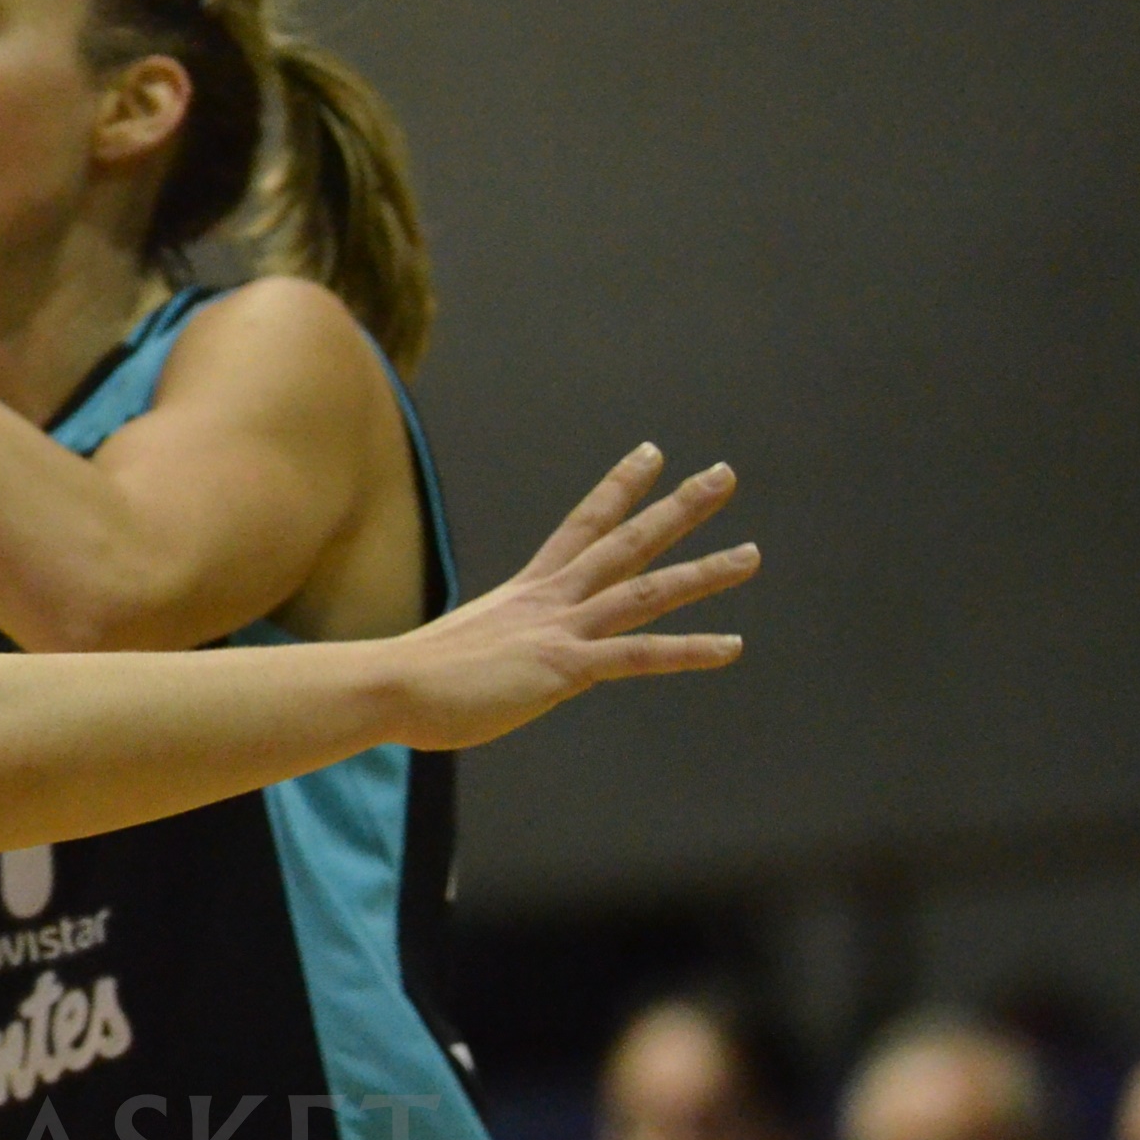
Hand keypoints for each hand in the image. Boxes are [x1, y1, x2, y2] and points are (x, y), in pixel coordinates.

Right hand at [384, 447, 754, 751]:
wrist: (387, 684)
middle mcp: (549, 599)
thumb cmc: (407, 679)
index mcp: (525, 591)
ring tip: (752, 555)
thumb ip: (485, 654)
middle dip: (679, 506)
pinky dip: (689, 651)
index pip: (582, 525)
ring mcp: (560, 629)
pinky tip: (732, 647)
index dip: (620, 488)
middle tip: (724, 475)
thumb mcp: (458, 652)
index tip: (651, 454)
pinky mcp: (563, 666)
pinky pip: (639, 654)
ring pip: (646, 590)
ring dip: (704, 572)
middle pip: (627, 541)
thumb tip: (475, 672)